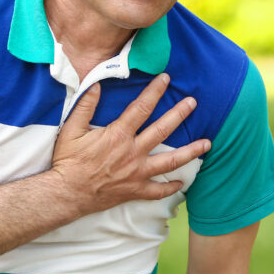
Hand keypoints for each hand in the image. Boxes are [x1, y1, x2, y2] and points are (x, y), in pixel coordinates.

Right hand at [51, 73, 209, 214]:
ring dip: (190, 151)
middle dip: (180, 114)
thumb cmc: (68, 161)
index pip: (141, 107)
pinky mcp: (135, 190)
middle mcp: (133, 152)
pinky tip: (181, 183)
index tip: (166, 79)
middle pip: (163, 130)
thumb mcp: (71, 129)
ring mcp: (137, 172)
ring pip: (170, 161)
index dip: (155, 91)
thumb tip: (96, 85)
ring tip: (207, 144)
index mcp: (118, 134)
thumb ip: (85, 106)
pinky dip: (170, 187)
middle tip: (193, 103)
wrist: (66, 194)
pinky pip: (158, 191)